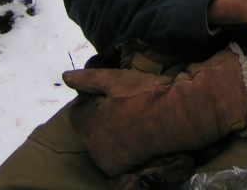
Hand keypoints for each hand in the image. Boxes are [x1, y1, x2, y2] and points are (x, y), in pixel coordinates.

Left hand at [62, 48, 246, 176]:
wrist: (180, 116)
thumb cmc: (147, 95)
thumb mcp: (117, 80)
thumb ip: (89, 79)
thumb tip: (66, 76)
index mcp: (90, 125)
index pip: (77, 111)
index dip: (91, 99)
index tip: (108, 93)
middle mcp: (95, 147)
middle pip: (90, 128)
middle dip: (100, 116)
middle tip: (122, 103)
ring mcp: (110, 161)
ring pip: (102, 141)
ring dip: (111, 130)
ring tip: (131, 116)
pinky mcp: (125, 168)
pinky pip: (116, 153)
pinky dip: (122, 144)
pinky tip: (137, 131)